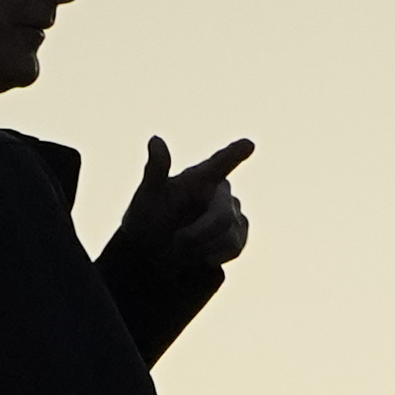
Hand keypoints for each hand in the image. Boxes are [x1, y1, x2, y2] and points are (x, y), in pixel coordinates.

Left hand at [117, 135, 255, 277]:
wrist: (153, 253)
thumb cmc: (148, 219)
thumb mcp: (146, 196)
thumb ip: (155, 170)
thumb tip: (155, 139)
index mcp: (200, 176)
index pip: (220, 163)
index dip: (234, 154)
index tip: (248, 144)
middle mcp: (221, 191)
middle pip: (222, 216)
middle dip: (196, 234)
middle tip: (175, 242)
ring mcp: (234, 213)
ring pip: (228, 236)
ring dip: (200, 247)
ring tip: (183, 247)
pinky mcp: (239, 234)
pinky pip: (234, 248)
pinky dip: (211, 255)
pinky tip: (198, 253)